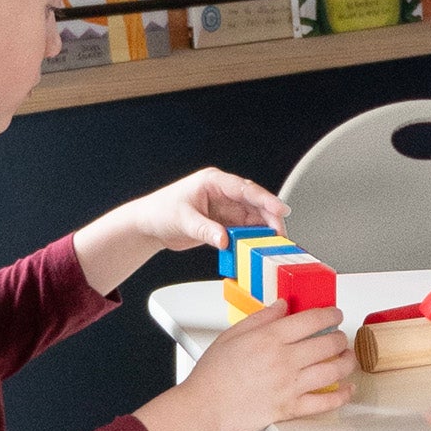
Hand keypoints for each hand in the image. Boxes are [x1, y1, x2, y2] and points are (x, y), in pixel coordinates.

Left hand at [126, 167, 284, 255]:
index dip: (265, 199)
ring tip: (274, 244)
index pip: (244, 189)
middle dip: (270, 217)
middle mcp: (223, 193)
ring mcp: (225, 208)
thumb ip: (205, 230)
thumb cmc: (161, 212)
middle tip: (281, 234)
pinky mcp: (224, 223)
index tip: (280, 209)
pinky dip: (253, 239)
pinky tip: (259, 247)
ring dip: (264, 230)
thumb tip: (225, 239)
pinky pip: (244, 230)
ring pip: (253, 218)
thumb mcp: (183, 220)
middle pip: (254, 203)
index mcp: (213, 182)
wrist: (150, 225)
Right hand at [134, 302, 352, 430]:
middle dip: (340, 338)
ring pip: (333, 371)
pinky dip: (341, 396)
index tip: (334, 313)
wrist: (204, 408)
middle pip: (328, 344)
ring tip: (348, 358)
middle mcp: (284, 360)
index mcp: (270, 339)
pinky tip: (347, 390)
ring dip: (347, 362)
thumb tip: (281, 306)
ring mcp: (290, 385)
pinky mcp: (291, 408)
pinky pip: (325, 402)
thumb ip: (261, 318)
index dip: (330, 314)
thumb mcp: (232, 335)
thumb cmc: (212, 376)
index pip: (311, 320)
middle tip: (340, 337)